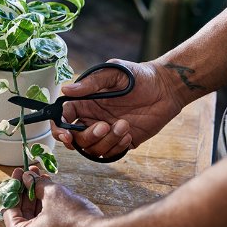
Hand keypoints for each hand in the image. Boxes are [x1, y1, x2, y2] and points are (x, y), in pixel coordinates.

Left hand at [2, 166, 103, 226]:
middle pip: (23, 216)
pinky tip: (54, 198)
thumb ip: (36, 184)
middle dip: (29, 193)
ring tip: (45, 181)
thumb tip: (29, 178)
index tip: (19, 174)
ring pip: (36, 224)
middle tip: (33, 175)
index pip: (10, 208)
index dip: (15, 187)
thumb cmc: (76, 220)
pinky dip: (48, 216)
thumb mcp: (53, 195)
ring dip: (39, 202)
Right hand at [53, 59, 182, 157]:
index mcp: (85, 103)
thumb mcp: (114, 72)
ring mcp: (106, 132)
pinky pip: (110, 154)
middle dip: (87, 137)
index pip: (63, 118)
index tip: (66, 135)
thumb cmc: (139, 76)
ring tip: (125, 126)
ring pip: (93, 149)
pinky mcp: (121, 141)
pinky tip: (129, 133)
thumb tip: (65, 90)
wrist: (166, 88)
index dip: (59, 129)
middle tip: (104, 126)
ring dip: (107, 141)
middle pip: (76, 138)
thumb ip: (91, 83)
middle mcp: (92, 119)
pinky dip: (117, 147)